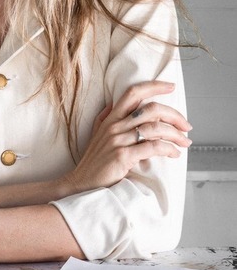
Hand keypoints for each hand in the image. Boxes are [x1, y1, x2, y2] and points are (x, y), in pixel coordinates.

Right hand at [64, 80, 191, 193]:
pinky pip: (152, 147)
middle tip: (186, 125)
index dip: (153, 87)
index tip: (170, 87)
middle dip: (174, 115)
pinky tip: (174, 153)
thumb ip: (106, 118)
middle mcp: (113, 126)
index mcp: (109, 118)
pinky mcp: (122, 156)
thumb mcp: (97, 134)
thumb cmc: (94, 161)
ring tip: (185, 142)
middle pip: (150, 109)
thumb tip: (113, 103)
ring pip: (155, 128)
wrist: (83, 183)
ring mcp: (117, 140)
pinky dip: (168, 149)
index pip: (132, 94)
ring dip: (176, 134)